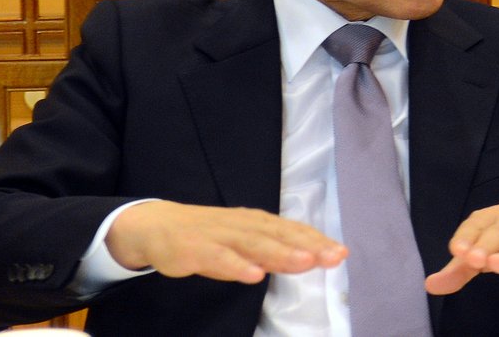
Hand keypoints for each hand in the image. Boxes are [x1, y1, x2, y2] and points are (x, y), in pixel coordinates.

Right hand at [106, 200, 347, 283]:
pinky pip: (218, 258)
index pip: (292, 230)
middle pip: (279, 235)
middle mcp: (243, 225)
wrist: (156, 226)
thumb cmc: (209, 235)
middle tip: (335, 256)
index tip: (341, 253)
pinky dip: (236, 266)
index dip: (317, 240)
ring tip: (306, 262)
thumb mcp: (244, 241)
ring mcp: (219, 235)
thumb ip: (273, 250)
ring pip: (253, 245)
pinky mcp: (195, 249)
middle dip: (309, 245)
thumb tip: (309, 257)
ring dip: (280, 253)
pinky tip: (254, 275)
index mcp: (257, 223)